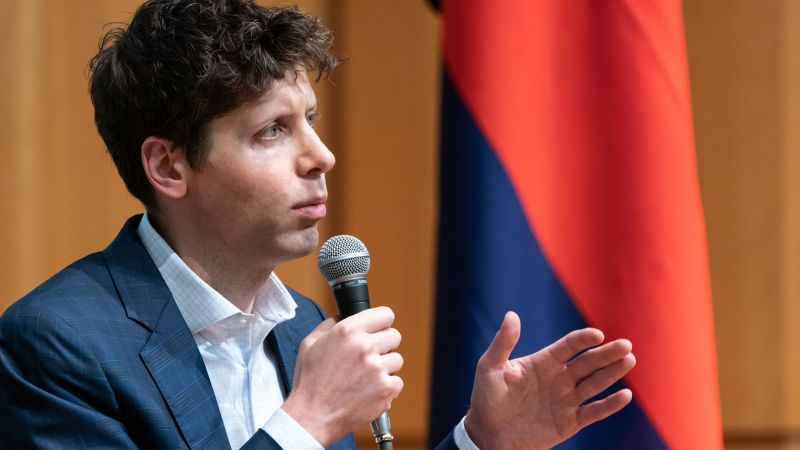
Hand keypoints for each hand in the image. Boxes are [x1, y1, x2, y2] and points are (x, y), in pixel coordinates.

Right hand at [281, 306, 402, 446]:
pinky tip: (369, 390)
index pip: (385, 314)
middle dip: (384, 345)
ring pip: (397, 359)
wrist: (312, 416)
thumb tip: (342, 315)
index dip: (381, 323)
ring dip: (385, 367)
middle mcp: (364, 346)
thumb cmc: (310, 382)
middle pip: (394, 336)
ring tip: (366, 377)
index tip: (378, 330)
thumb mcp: (310, 344)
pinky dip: (387, 387)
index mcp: (348, 331)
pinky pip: (397, 381)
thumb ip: (329, 325)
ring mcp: (377, 368)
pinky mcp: (385, 389)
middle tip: (370, 357)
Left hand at [464, 311, 634, 449]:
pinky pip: (593, 412)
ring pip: (594, 384)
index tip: (597, 335)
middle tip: (626, 345)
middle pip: (588, 362)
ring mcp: (565, 400)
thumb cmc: (487, 398)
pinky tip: (625, 395)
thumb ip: (503, 343)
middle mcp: (558, 378)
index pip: (569, 346)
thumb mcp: (490, 367)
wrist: (487, 434)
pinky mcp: (569, 422)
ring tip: (629, 360)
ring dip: (612, 373)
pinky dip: (610, 405)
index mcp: (543, 362)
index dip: (583, 339)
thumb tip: (512, 314)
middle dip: (607, 353)